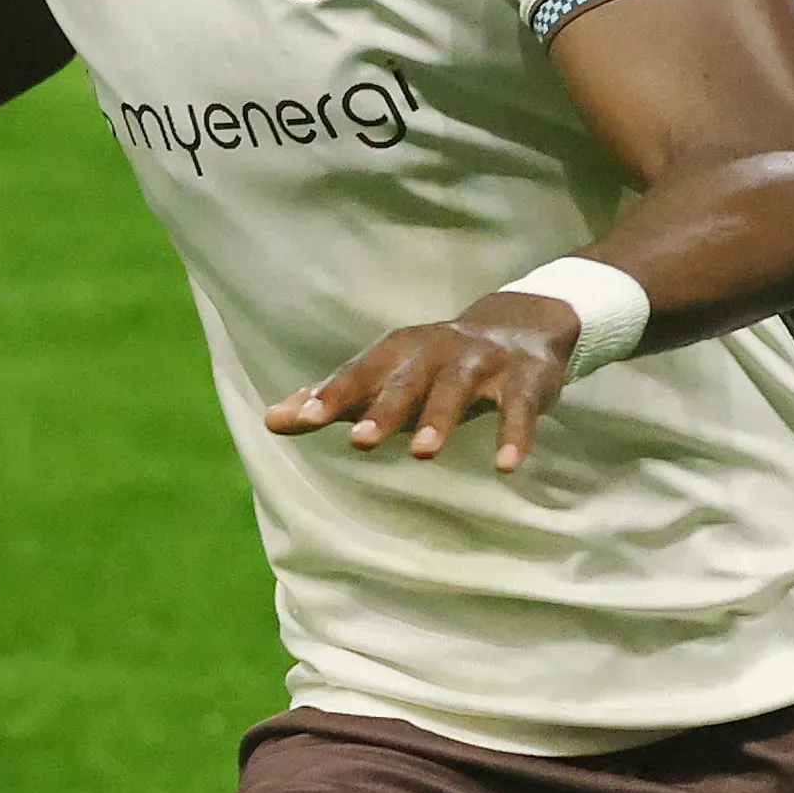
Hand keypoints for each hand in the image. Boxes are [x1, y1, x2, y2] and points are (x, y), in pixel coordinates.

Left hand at [262, 291, 579, 472]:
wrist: (521, 326)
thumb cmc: (434, 365)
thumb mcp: (385, 376)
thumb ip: (331, 400)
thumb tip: (269, 420)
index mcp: (397, 352)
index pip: (358, 374)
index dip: (330, 395)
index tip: (300, 420)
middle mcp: (435, 352)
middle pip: (405, 380)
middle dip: (384, 409)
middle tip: (359, 442)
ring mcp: (481, 363)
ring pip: (457, 389)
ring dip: (439, 418)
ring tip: (421, 453)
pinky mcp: (524, 380)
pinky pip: (518, 408)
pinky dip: (513, 434)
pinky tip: (505, 466)